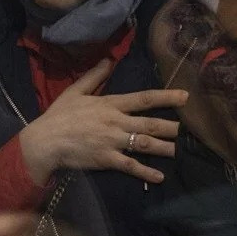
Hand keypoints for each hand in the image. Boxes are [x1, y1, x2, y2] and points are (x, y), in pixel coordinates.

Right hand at [18, 60, 186, 184]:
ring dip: (164, 148)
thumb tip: (109, 60)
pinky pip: (130, 166)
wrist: (45, 141)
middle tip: (191, 129)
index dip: (166, 97)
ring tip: (181, 151)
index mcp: (110, 104)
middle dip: (171, 126)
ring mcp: (112, 142)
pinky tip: (160, 176)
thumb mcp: (75, 91)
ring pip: (144, 144)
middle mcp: (116, 122)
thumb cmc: (59, 115)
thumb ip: (94, 76)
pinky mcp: (106, 159)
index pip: (143, 98)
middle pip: (149, 123)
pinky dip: (146, 172)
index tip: (185, 97)